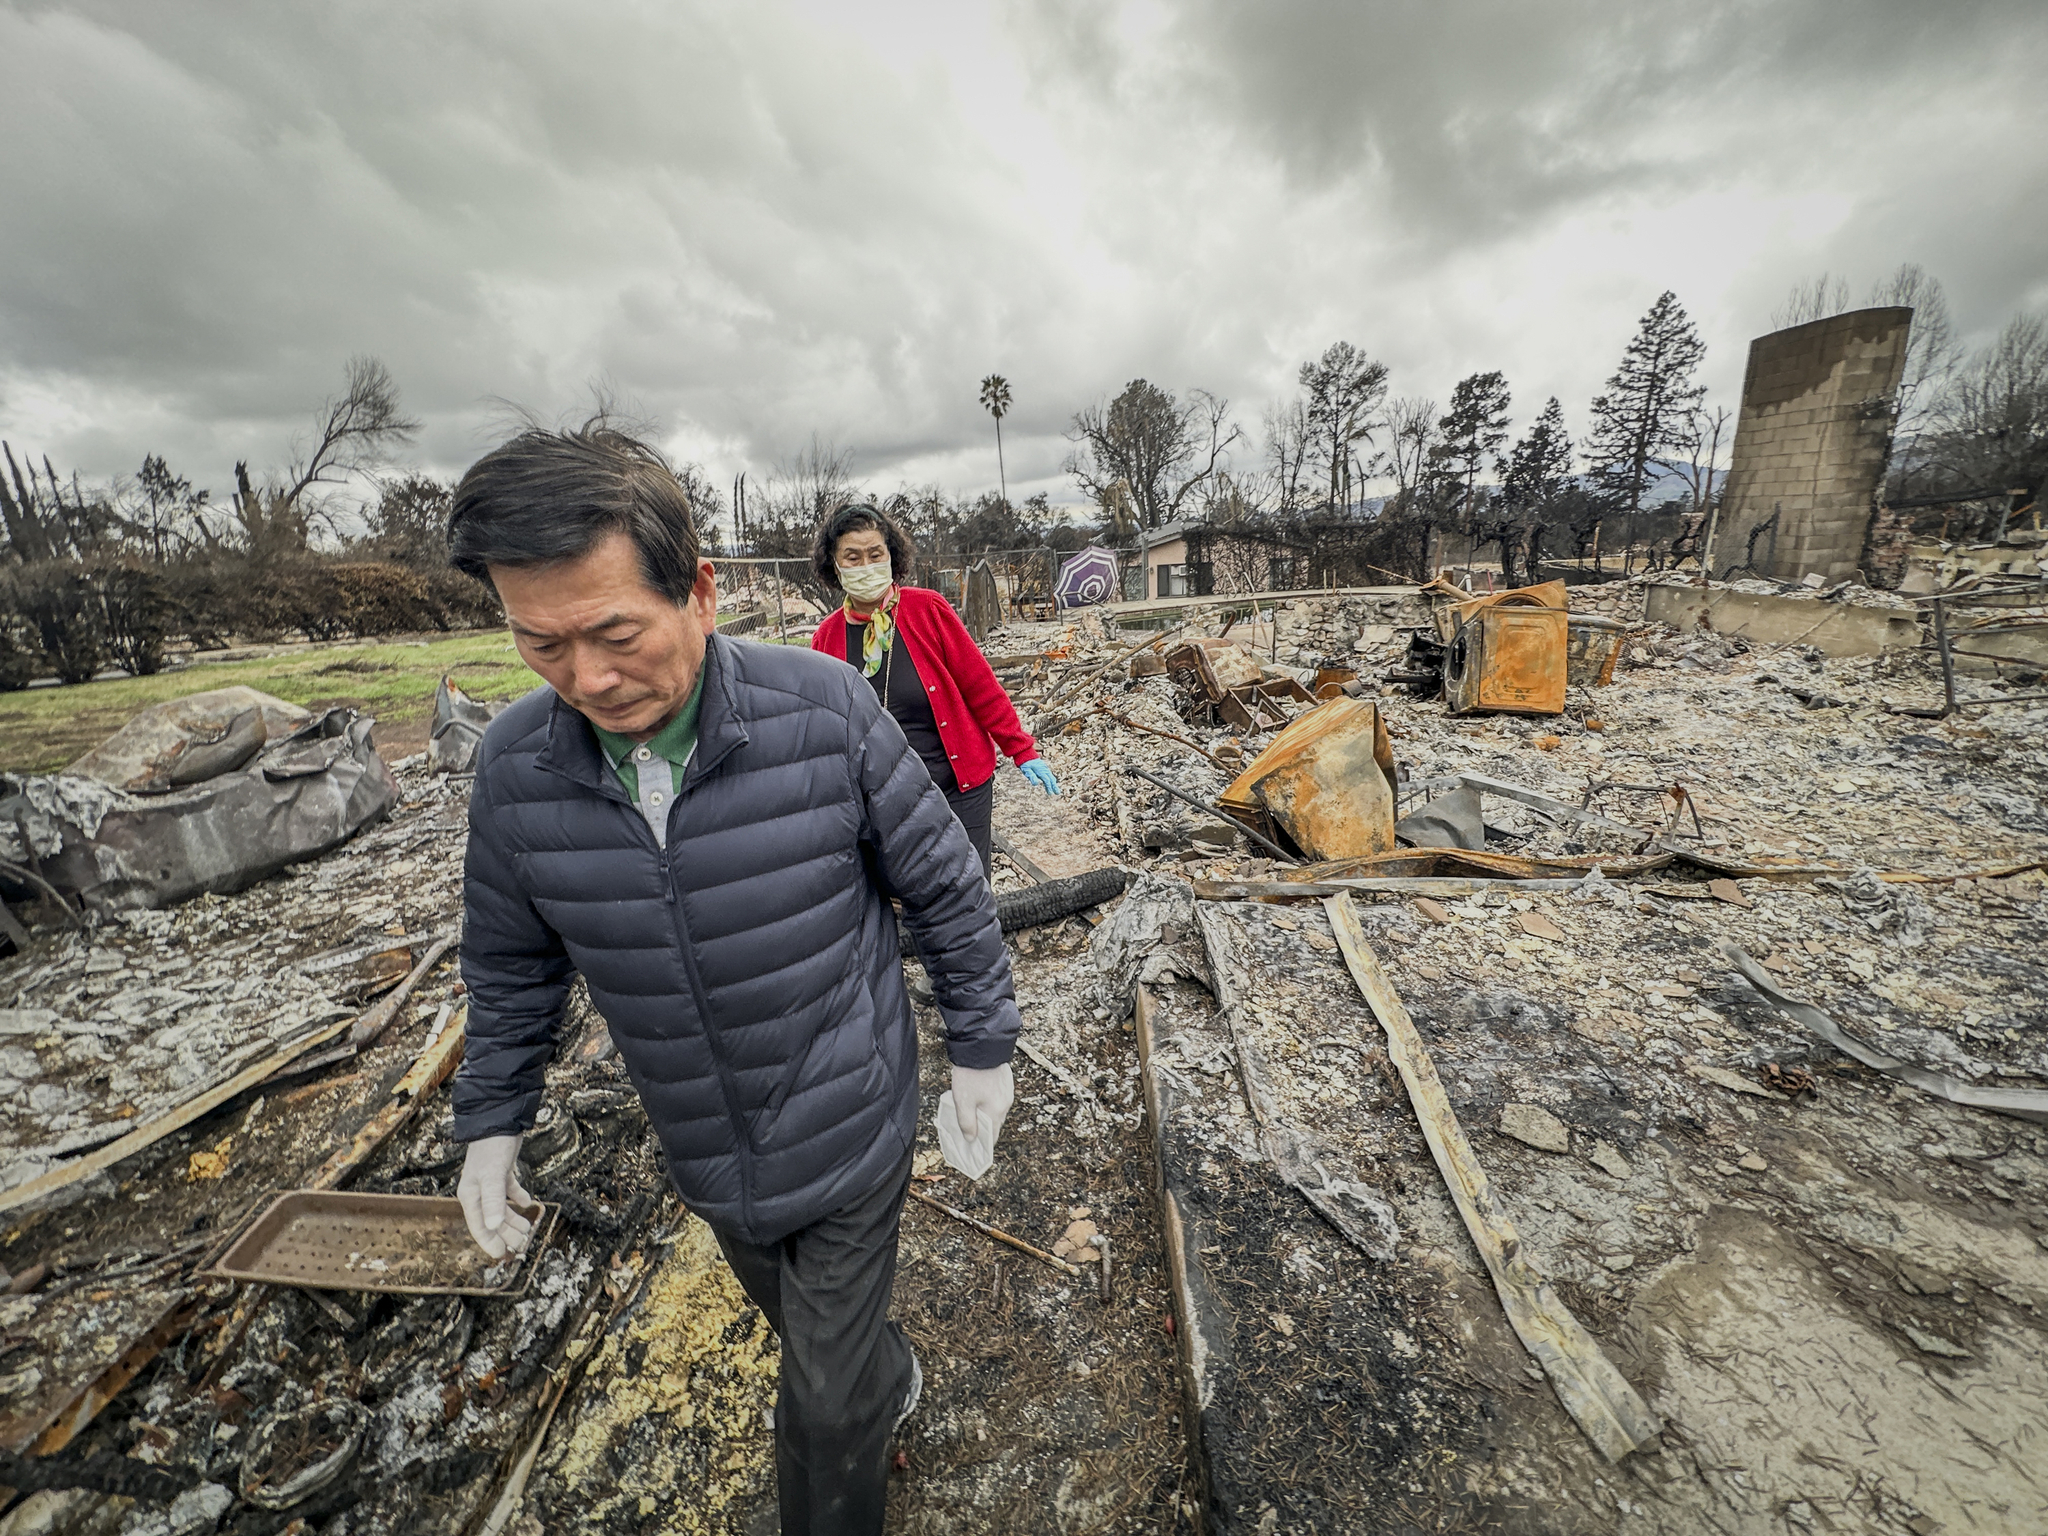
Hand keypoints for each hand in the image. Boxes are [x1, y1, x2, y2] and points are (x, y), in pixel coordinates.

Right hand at [457, 1135, 533, 1259]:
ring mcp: (490, 1182)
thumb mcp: (493, 1175)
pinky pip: (509, 1190)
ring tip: (527, 1228)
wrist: (498, 1119)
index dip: (490, 1242)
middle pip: (492, 1219)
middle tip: (521, 1245)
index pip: (480, 1226)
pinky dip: (518, 1197)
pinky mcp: (501, 1171)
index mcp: (472, 1195)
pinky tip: (528, 1202)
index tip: (501, 1254)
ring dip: (514, 1219)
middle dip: (506, 1233)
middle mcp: (479, 1191)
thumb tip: (494, 1226)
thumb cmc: (491, 1147)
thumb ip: (494, 1200)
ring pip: (502, 1207)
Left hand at [936, 1061, 1014, 1180]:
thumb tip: (971, 1139)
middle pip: (994, 1124)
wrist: (981, 1046)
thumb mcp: (963, 1102)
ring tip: (970, 1115)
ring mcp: (1006, 1092)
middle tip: (968, 1133)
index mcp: (996, 1112)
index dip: (982, 1145)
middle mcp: (1005, 1104)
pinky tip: (976, 1098)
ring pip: (995, 1110)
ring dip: (985, 1115)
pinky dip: (988, 1102)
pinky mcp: (1005, 1081)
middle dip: (982, 1130)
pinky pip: (997, 1098)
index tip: (974, 1151)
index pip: (991, 1137)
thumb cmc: (970, 1075)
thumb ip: (967, 1123)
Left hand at [1019, 760, 1059, 796]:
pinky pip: (1049, 774)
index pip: (1046, 780)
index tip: (1050, 794)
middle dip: (1054, 786)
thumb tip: (1036, 784)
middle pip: (1051, 779)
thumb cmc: (1025, 763)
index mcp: (1041, 771)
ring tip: (1056, 789)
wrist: (1026, 754)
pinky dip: (1052, 779)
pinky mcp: (1044, 767)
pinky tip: (1052, 782)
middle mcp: (1044, 769)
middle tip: (1057, 793)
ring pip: (1051, 776)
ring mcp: (1045, 768)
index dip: (1048, 787)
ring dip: (1054, 783)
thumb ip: (1031, 776)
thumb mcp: (1026, 770)